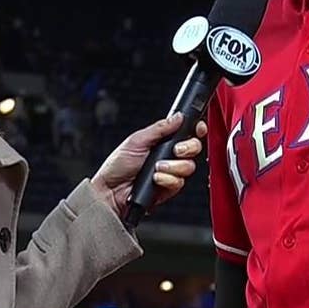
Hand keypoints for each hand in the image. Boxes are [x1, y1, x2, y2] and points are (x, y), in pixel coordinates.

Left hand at [89, 112, 207, 217]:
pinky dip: (167, 180)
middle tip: (175, 151)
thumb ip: (160, 128)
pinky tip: (155, 179)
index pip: (187, 132)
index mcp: (162, 141)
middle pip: (194, 148)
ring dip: (173, 167)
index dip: (196, 129)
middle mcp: (169, 155)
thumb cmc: (118, 166)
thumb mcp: (137, 140)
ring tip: (156, 168)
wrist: (111, 191)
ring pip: (189, 166)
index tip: (197, 128)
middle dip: (187, 148)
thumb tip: (178, 116)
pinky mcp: (169, 187)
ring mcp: (171, 172)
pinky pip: (179, 183)